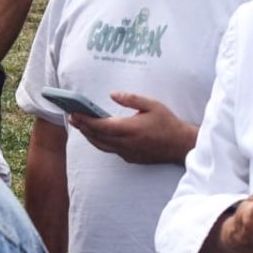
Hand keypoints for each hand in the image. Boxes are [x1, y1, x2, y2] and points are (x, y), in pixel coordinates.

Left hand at [68, 93, 197, 164]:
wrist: (180, 145)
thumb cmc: (167, 123)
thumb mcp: (152, 105)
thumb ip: (131, 99)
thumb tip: (113, 94)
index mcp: (129, 129)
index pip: (101, 125)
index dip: (86, 120)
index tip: (75, 113)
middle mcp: (125, 143)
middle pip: (97, 136)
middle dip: (83, 127)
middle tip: (72, 117)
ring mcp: (127, 153)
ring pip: (101, 146)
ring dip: (89, 136)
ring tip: (80, 125)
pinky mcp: (130, 158)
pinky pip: (110, 150)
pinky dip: (100, 142)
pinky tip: (97, 135)